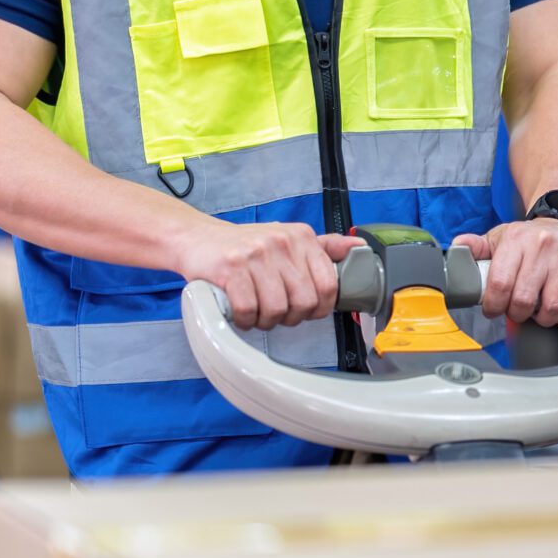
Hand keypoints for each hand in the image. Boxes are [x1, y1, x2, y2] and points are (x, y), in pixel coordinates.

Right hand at [171, 218, 361, 330]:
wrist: (197, 239)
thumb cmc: (245, 246)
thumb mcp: (288, 239)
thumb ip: (324, 247)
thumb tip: (360, 248)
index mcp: (301, 237)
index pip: (329, 284)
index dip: (320, 308)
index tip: (306, 312)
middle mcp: (281, 242)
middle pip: (305, 302)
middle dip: (291, 317)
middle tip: (276, 313)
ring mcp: (255, 255)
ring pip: (277, 309)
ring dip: (265, 320)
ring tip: (256, 311)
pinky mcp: (230, 269)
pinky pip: (248, 310)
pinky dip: (244, 319)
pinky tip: (239, 312)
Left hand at [454, 218, 557, 326]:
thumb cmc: (529, 237)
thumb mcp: (501, 237)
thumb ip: (477, 246)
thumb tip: (458, 248)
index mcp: (517, 239)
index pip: (500, 283)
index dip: (494, 305)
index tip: (493, 310)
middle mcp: (544, 245)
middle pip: (524, 299)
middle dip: (517, 314)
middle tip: (517, 311)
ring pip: (552, 306)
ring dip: (542, 319)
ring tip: (539, 313)